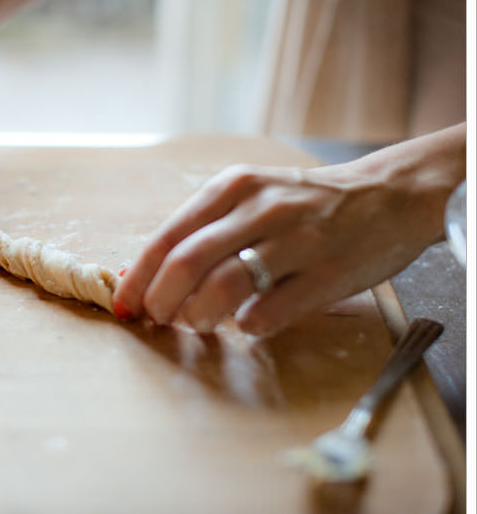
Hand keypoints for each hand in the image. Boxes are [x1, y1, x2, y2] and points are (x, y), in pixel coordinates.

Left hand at [113, 125, 463, 335]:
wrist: (389, 196)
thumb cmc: (304, 204)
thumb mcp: (250, 197)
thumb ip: (201, 231)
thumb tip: (140, 275)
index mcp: (233, 187)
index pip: (168, 237)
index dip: (138, 277)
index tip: (125, 306)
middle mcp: (261, 208)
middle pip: (187, 263)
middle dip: (160, 301)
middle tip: (158, 320)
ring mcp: (296, 240)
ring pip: (224, 288)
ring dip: (198, 317)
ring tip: (197, 324)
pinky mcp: (328, 274)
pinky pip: (269, 313)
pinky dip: (245, 326)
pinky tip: (246, 322)